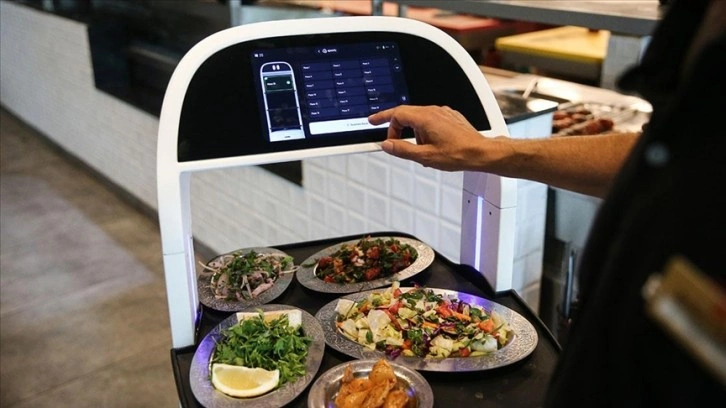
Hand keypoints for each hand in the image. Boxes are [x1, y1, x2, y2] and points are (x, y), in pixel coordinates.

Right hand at [368, 105, 486, 170]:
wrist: (481, 152)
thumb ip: (402, 150)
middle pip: (406, 113)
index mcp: (425, 118)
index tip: (374, 122)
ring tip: (420, 149)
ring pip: (419, 118)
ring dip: (413, 132)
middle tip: (392, 139)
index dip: (383, 118)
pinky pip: (431, 119)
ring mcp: (443, 113)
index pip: (397, 113)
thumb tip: (387, 145)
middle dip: (397, 127)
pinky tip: (431, 145)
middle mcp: (434, 111)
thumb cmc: (458, 153)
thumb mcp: (425, 156)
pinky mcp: (450, 117)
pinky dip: (425, 130)